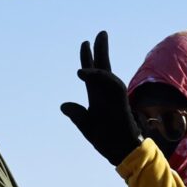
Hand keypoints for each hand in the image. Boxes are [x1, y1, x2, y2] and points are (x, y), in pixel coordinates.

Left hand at [61, 31, 142, 165]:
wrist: (123, 153)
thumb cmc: (107, 141)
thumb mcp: (86, 126)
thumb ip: (77, 115)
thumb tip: (64, 105)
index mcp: (97, 98)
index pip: (92, 75)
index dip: (88, 59)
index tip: (85, 43)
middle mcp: (106, 94)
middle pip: (103, 67)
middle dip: (100, 50)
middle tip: (100, 33)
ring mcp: (114, 97)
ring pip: (106, 73)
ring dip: (99, 57)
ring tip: (91, 42)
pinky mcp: (120, 102)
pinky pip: (110, 85)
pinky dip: (97, 77)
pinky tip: (83, 71)